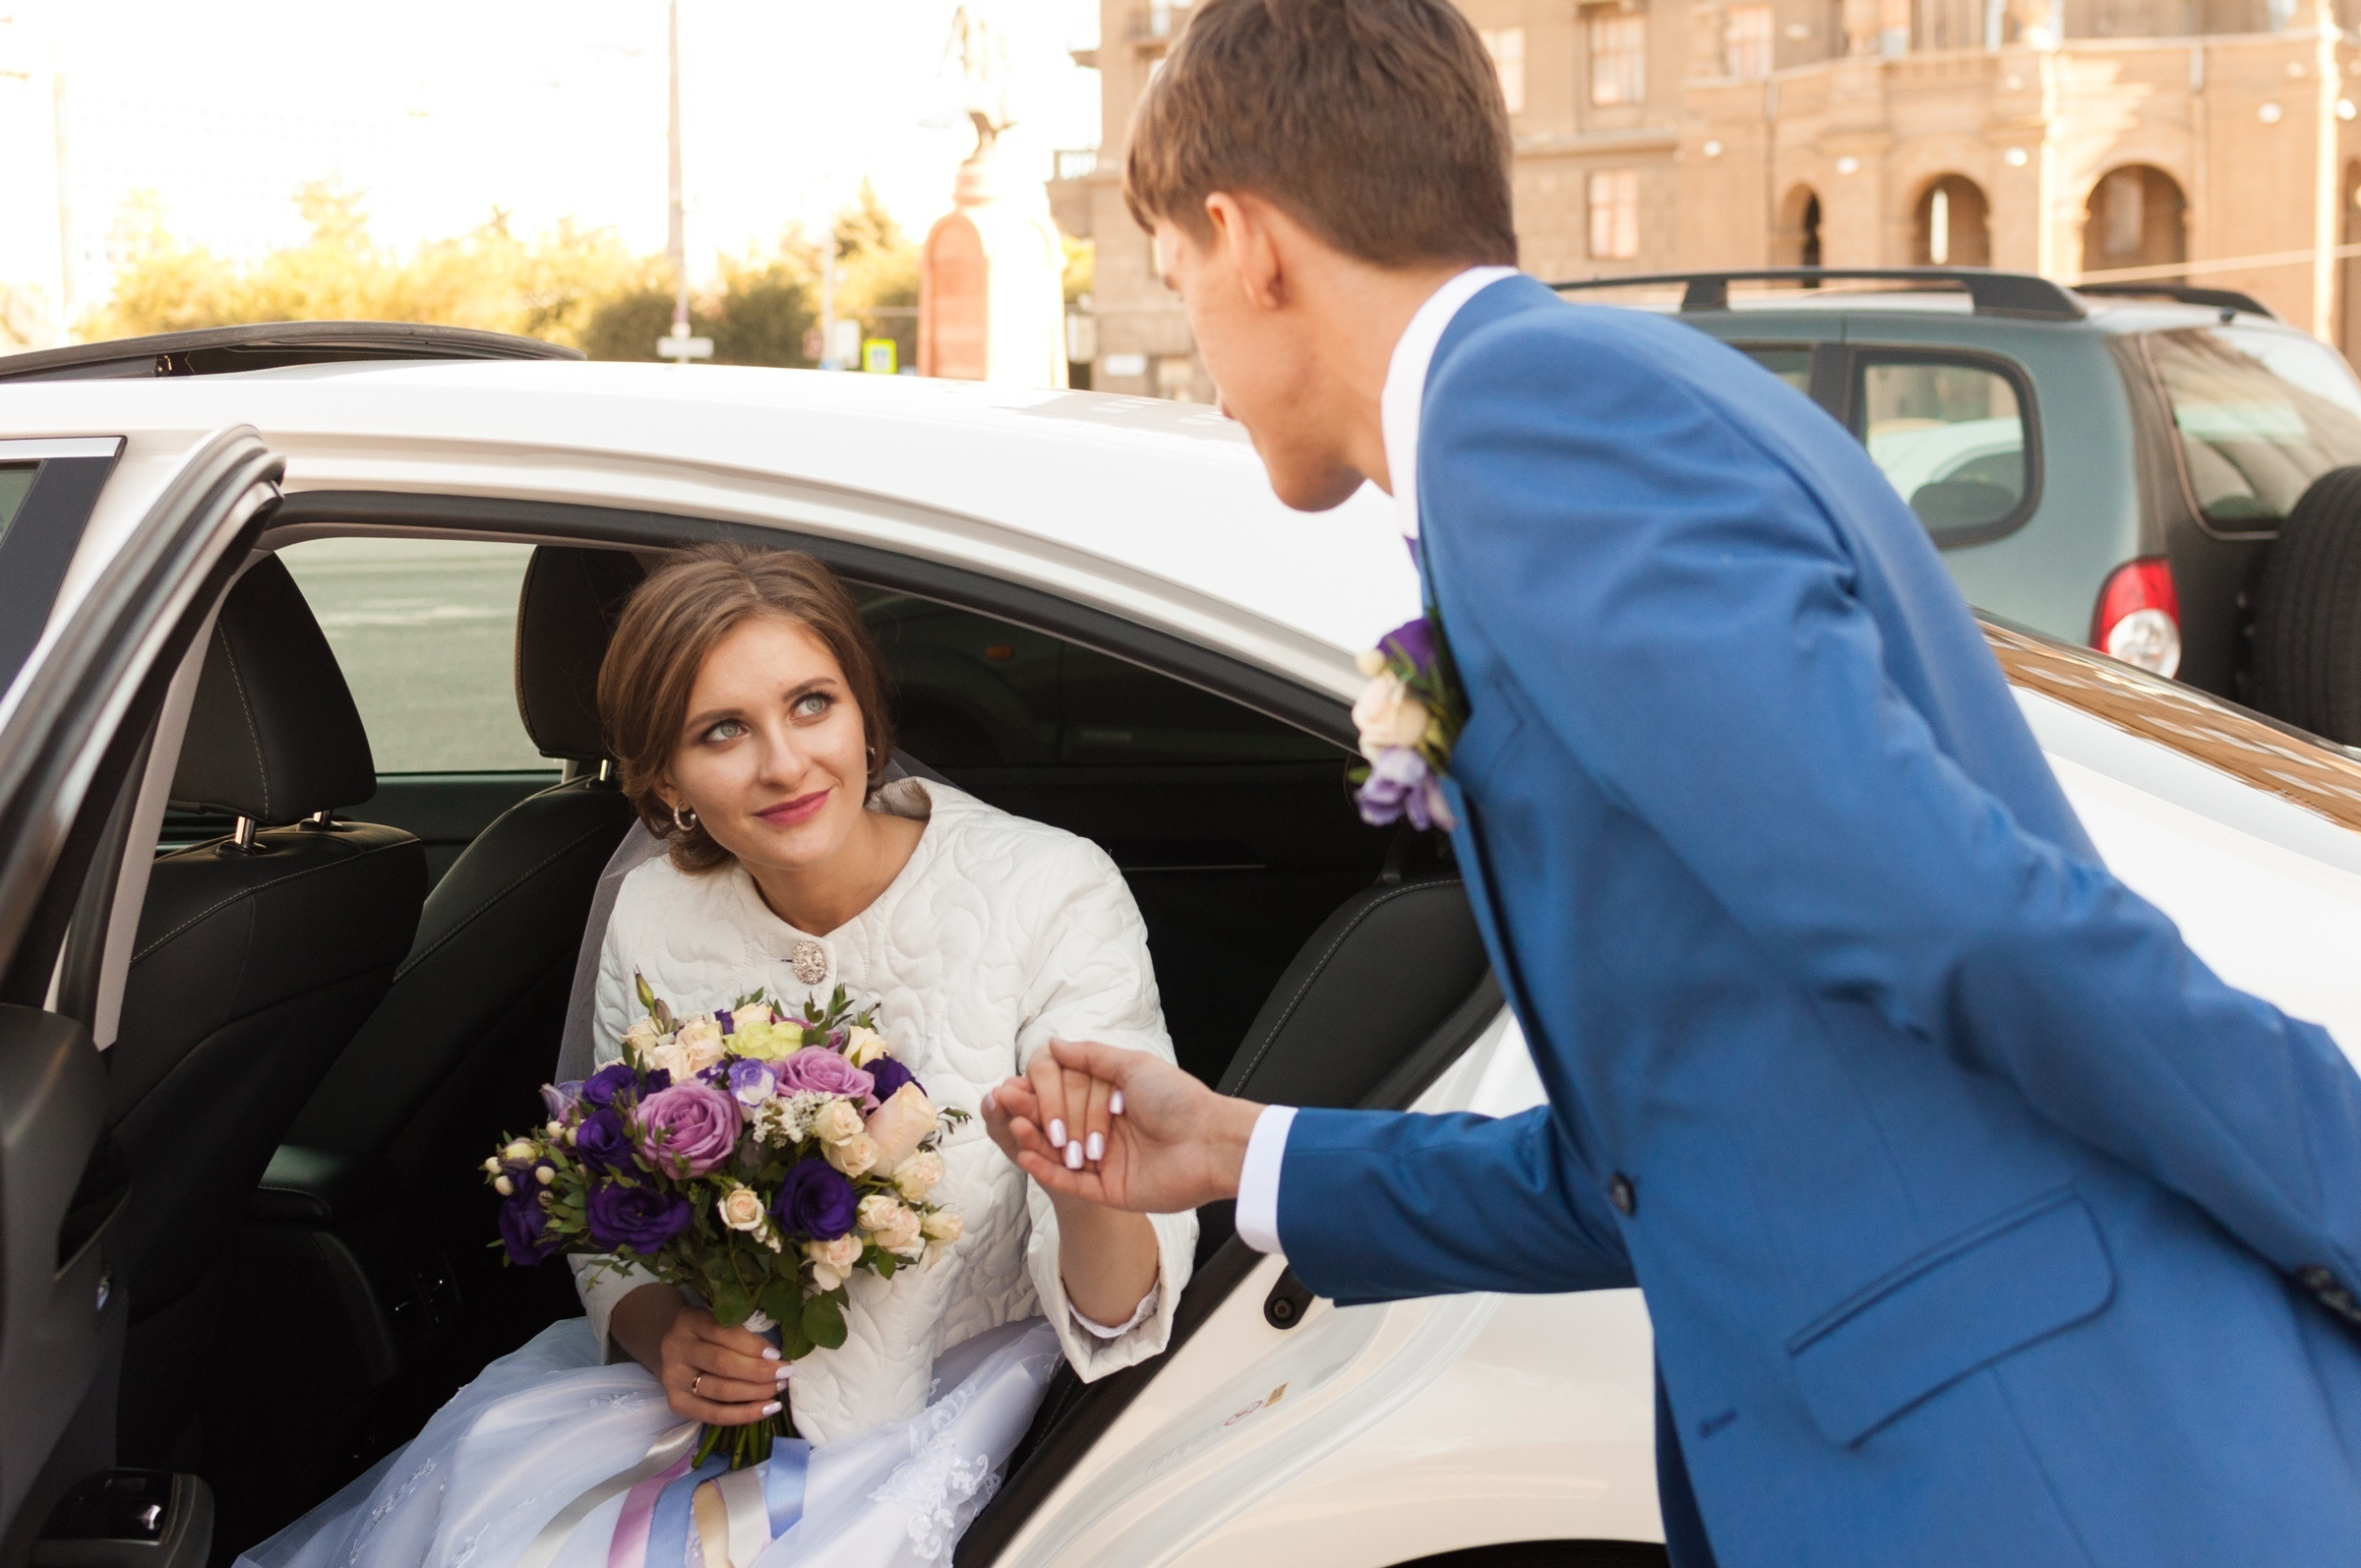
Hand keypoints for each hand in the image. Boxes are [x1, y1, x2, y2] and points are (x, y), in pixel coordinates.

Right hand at [613, 1285, 786, 1425]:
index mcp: (689, 1321)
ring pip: (720, 1391)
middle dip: (758, 1371)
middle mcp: (676, 1348)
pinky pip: (714, 1415)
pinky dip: (744, 1414)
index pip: (723, 1333)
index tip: (777, 1354)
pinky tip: (768, 1409)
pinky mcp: (677, 1403)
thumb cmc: (709, 1334)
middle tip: (785, 1373)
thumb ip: (742, 1331)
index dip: (752, 1345)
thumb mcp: (720, 1322)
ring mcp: (673, 1378)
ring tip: (778, 1388)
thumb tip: (776, 1355)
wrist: (676, 1352)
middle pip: (721, 1363)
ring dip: (755, 1392)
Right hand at [983, 1038, 1260, 1213]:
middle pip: (1059, 1125)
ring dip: (1036, 1140)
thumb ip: (1091, 1057)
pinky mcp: (1110, 1191)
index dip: (1044, 1092)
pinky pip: (1072, 1184)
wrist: (1209, 1142)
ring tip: (1016, 1125)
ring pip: (1060, 1154)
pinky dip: (1047, 1171)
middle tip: (1007, 1104)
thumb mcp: (1133, 1066)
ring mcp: (1108, 1163)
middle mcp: (1108, 1132)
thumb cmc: (1178, 1099)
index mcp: (1113, 1101)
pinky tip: (1026, 1155)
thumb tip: (1054, 1043)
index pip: (1067, 1096)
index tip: (1017, 1084)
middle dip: (1035, 1114)